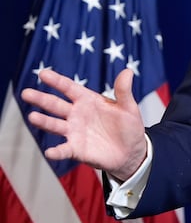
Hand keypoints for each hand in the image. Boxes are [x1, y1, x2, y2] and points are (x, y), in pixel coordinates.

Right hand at [20, 69, 147, 180]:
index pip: (69, 88)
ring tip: (33, 117)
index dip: (57, 81)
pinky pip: (64, 150)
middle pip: (56, 105)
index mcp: (88, 100)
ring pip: (55, 125)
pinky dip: (57, 151)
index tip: (43, 73)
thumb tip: (128, 71)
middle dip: (41, 99)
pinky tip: (50, 152)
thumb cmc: (129, 126)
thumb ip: (124, 91)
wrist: (132, 151)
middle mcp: (77, 115)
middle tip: (26, 93)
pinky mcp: (76, 149)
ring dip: (44, 122)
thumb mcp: (128, 107)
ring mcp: (75, 132)